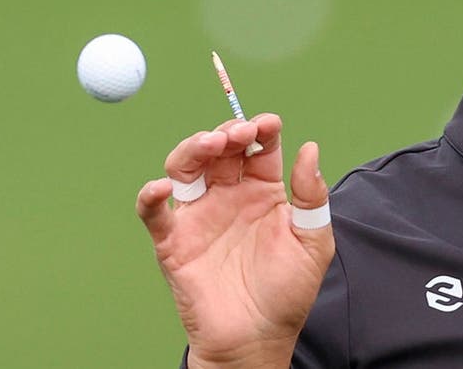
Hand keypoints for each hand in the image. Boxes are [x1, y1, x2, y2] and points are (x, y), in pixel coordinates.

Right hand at [136, 114, 334, 367]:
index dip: (262, 129)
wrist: (256, 339)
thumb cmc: (287, 293)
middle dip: (228, 131)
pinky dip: (150, 195)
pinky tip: (162, 188)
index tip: (269, 123)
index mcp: (263, 192)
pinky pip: (154, 213)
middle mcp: (228, 196)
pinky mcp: (173, 242)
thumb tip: (310, 147)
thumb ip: (311, 196)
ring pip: (185, 166)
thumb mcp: (312, 242)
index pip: (260, 148)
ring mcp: (199, 216)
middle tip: (239, 133)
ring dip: (192, 148)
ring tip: (211, 143)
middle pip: (220, 149)